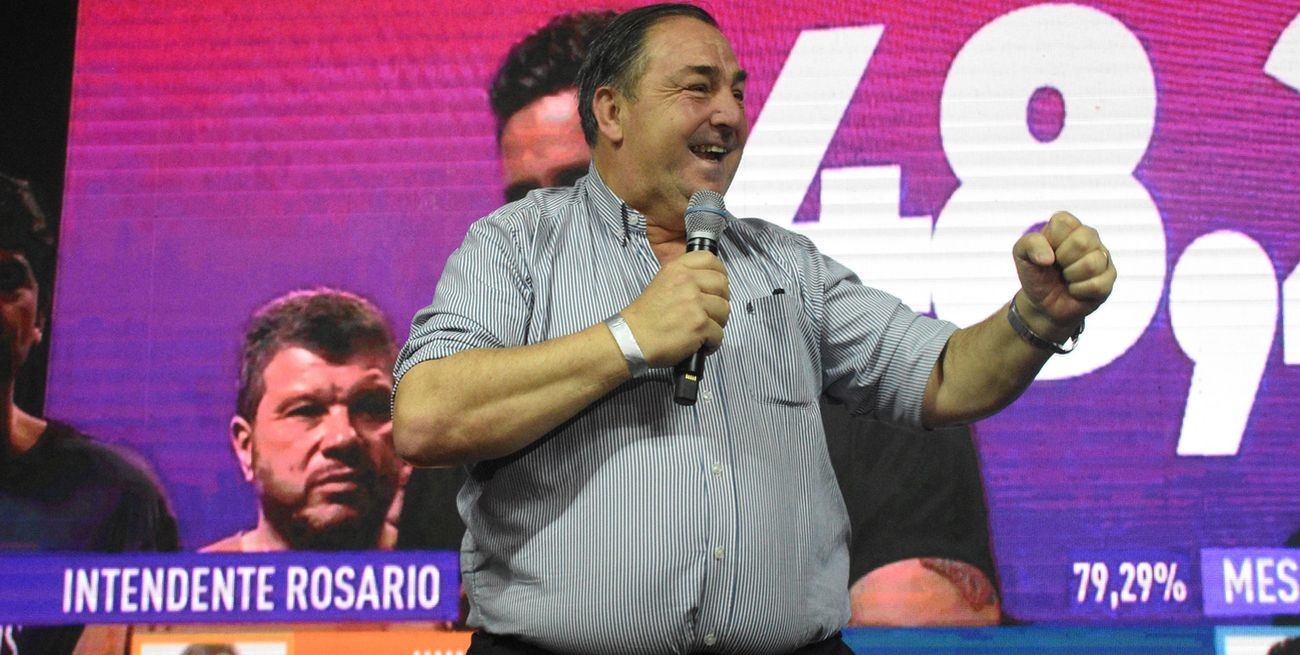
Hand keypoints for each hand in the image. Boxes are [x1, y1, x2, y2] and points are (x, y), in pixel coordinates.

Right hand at [620, 250, 729, 367]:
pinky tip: (700, 344)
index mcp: (677, 269)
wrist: (633, 339)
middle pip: (722, 285)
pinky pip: (720, 333)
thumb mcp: (662, 283)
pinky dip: (712, 342)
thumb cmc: (645, 317)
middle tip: (711, 312)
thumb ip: (685, 278)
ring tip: (703, 330)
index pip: (709, 259)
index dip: (718, 272)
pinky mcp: (700, 325)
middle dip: (721, 300)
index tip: (716, 285)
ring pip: (725, 310)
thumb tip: (709, 283)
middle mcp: (687, 282)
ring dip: (717, 323)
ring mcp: (695, 303)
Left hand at [1011, 211, 1115, 340]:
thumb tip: (1048, 258)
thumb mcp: (1021, 256)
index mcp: (1067, 225)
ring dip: (1071, 277)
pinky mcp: (1109, 277)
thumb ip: (1028, 245)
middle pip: (1082, 242)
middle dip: (1063, 260)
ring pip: (1092, 264)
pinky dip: (1079, 291)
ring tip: (1067, 278)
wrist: (1043, 304)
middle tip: (1058, 267)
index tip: (1046, 252)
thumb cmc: (1035, 274)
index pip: (1063, 222)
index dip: (1049, 242)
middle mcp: (1089, 236)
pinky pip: (1097, 284)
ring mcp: (1102, 256)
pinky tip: (1075, 289)